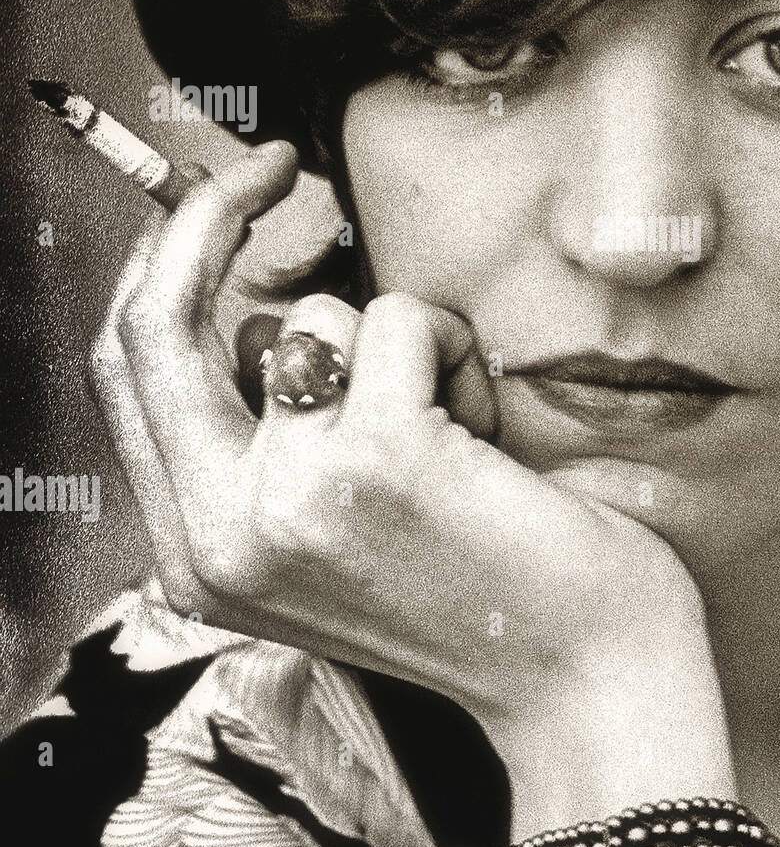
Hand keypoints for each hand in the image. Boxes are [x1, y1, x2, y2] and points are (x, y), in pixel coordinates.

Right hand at [89, 141, 735, 834]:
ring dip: (402, 344)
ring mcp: (291, 498)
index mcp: (200, 553)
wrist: (585, 681)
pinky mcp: (377, 458)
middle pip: (155, 324)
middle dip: (203, 217)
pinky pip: (400, 319)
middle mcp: (220, 536)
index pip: (128, 376)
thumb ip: (277, 435)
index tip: (208, 206)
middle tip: (267, 165)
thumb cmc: (481, 586)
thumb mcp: (336, 526)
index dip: (157, 270)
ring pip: (315, 318)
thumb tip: (268, 304)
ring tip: (457, 434)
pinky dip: (455, 351)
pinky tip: (488, 437)